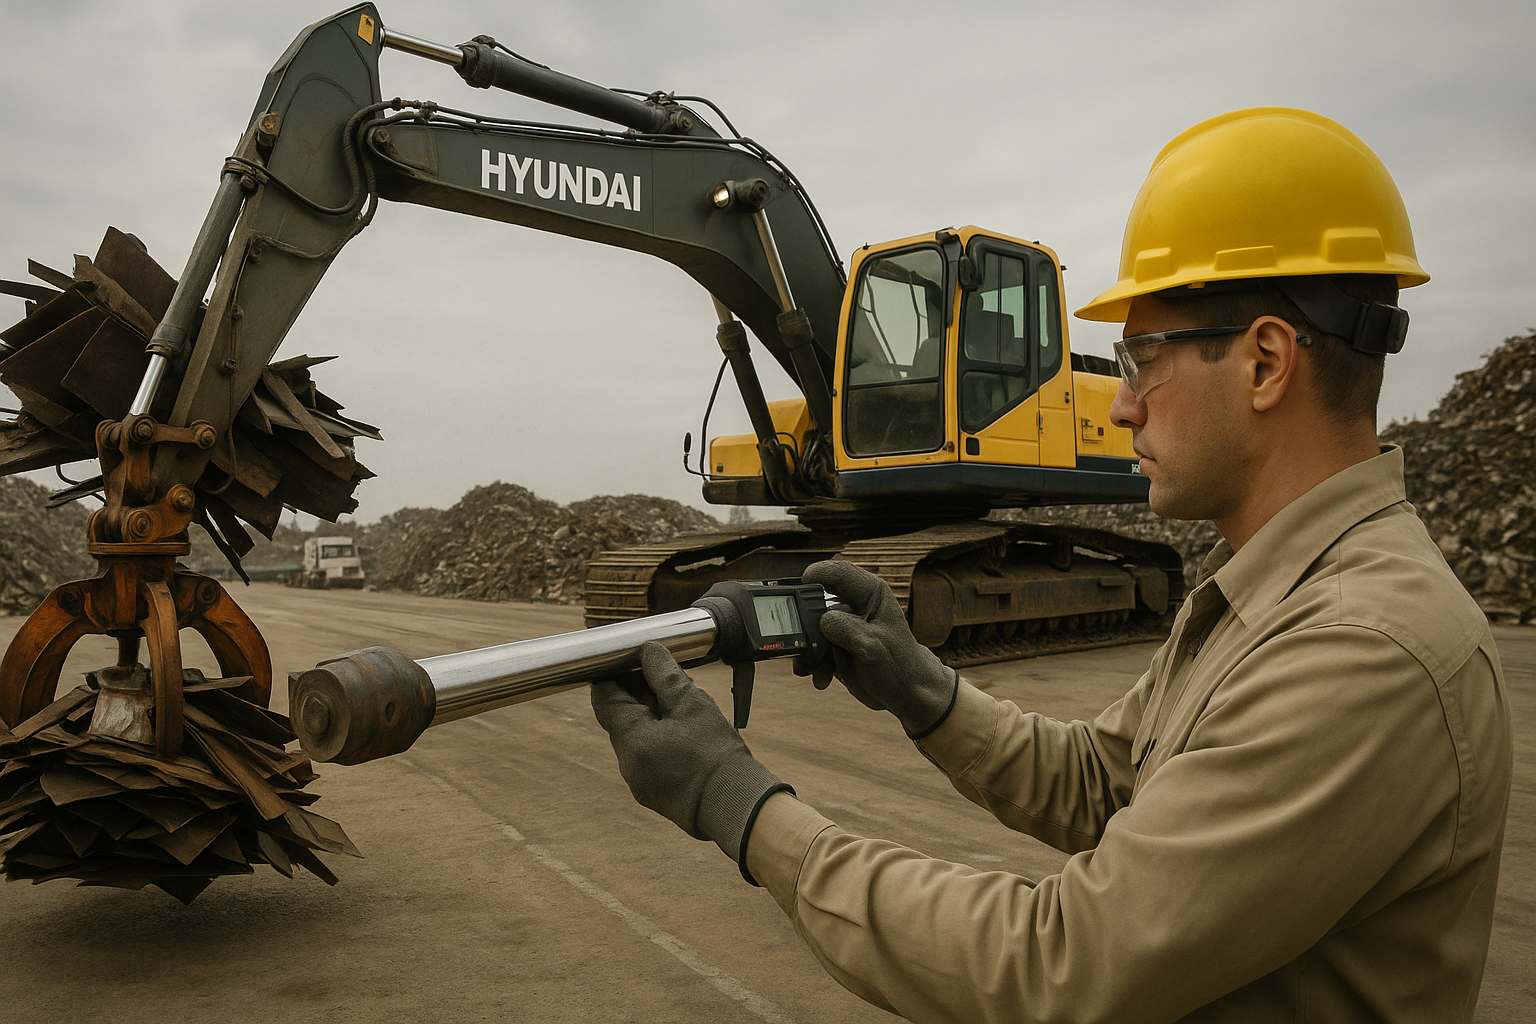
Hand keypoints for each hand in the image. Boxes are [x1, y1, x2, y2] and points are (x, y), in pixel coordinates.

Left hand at [591, 643, 785, 866]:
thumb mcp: (691, 704)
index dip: (614, 675)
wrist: (735, 804)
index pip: (604, 698)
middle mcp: (626, 763)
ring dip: (650, 717)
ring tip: (680, 705)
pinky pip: (647, 757)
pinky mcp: (653, 793)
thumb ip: (664, 675)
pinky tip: (684, 732)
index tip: (631, 661)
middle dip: (638, 694)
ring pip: (635, 737)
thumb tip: (648, 651)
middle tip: (664, 679)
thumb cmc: (715, 756)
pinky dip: (658, 739)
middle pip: (619, 718)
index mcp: (630, 739)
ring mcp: (638, 781)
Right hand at [795, 560, 957, 736]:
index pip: (840, 573)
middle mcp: (855, 604)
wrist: (903, 693)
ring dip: (809, 648)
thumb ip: (845, 629)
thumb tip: (820, 622)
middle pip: (818, 599)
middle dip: (807, 622)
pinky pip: (814, 645)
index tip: (802, 584)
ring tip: (813, 666)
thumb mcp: (873, 645)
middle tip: (805, 639)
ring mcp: (844, 624)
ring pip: (812, 626)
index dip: (818, 574)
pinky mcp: (835, 642)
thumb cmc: (900, 665)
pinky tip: (822, 676)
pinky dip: (813, 661)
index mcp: (871, 593)